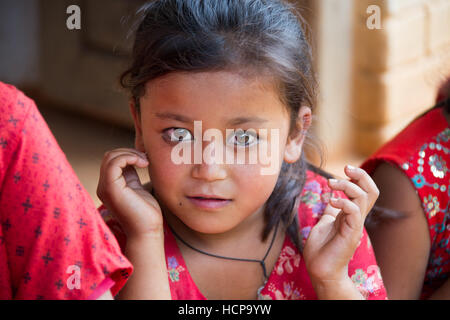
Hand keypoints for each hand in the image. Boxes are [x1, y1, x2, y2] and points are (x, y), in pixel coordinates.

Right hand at [97, 148, 162, 236]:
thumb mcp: (137, 188)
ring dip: (130, 154)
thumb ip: (131, 175)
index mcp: (109, 187)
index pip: (111, 161)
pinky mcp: (111, 189)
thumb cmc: (147, 213)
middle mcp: (103, 187)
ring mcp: (105, 188)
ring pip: (110, 157)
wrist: (147, 231)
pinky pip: (115, 163)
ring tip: (145, 161)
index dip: (128, 155)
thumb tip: (133, 158)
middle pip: (109, 156)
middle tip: (145, 159)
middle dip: (128, 152)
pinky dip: (129, 157)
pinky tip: (143, 164)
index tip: (144, 160)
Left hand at [303, 165, 378, 284]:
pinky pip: (354, 212)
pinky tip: (332, 201)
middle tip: (345, 168)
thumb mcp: (325, 223)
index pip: (365, 190)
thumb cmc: (321, 249)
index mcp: (351, 213)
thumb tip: (331, 198)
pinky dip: (343, 202)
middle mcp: (356, 217)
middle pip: (371, 190)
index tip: (343, 169)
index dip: (359, 177)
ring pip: (363, 197)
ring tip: (331, 184)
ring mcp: (355, 225)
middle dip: (361, 175)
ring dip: (347, 185)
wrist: (320, 270)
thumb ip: (331, 211)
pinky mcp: (351, 233)